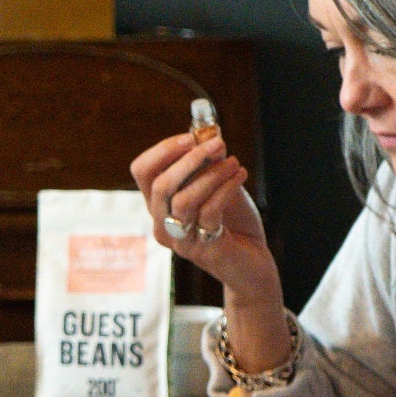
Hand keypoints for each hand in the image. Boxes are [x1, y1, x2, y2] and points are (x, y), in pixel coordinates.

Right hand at [130, 130, 279, 308]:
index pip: (143, 172)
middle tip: (218, 144)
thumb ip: (208, 164)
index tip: (190, 136)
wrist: (252, 265)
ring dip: (211, 174)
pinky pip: (209, 212)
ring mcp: (181, 241)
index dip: (163, 150)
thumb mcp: (218, 186)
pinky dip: (226, 188)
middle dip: (190, 159)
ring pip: (184, 200)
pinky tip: (240, 176)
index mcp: (160, 205)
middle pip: (160, 185)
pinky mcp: (205, 250)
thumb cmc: (232, 223)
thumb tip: (206, 131)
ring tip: (234, 163)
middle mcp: (163, 224)